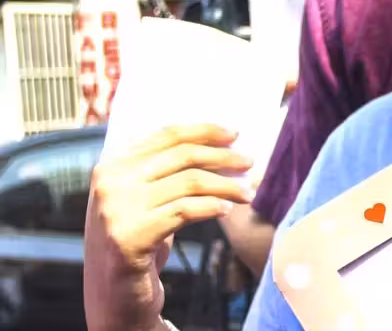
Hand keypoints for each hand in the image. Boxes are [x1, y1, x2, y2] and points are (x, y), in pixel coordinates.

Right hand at [84, 124, 252, 330]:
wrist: (114, 291)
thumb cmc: (139, 239)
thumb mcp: (143, 199)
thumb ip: (163, 172)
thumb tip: (218, 146)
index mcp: (112, 165)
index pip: (165, 136)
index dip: (203, 131)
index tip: (234, 134)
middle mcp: (110, 183)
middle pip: (182, 156)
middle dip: (223, 157)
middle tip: (250, 162)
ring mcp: (117, 210)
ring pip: (189, 182)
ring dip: (226, 185)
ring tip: (247, 193)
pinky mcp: (130, 236)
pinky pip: (184, 211)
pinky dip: (211, 207)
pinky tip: (226, 209)